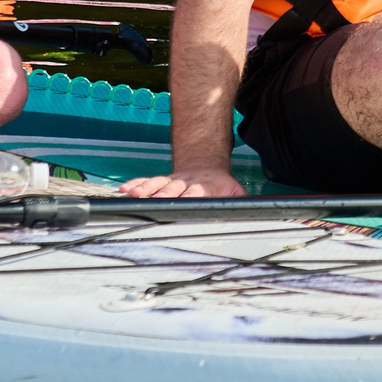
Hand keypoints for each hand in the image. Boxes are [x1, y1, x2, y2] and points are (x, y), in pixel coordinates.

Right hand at [121, 168, 245, 197]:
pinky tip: (124, 190)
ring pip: (158, 184)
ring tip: (132, 194)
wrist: (206, 167)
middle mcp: (186, 185)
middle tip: (152, 200)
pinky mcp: (163, 182)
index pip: (197, 194)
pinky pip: (148, 182)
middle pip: (174, 189)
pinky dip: (136, 185)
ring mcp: (173, 182)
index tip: (183, 201)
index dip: (190, 197)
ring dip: (146, 189)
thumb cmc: (221, 188)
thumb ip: (241, 204)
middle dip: (163, 194)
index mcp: (205, 190)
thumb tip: (257, 215)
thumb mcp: (235, 194)